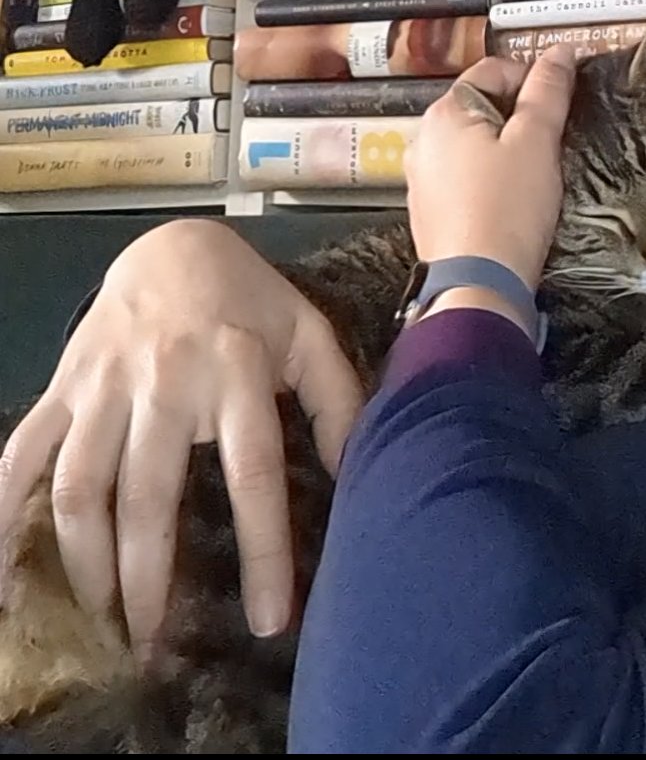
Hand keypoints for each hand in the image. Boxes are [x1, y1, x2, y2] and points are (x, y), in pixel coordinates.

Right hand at [0, 219, 362, 660]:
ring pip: (79, 487)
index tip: (267, 620)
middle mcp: (165, 384)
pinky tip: (8, 576)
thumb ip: (338, 402)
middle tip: (154, 647)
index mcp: (238, 373)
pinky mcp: (63, 388)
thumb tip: (360, 469)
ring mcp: (103, 386)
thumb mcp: (312, 337)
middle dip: (148, 580)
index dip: (262, 551)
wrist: (173, 247)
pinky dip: (3, 517)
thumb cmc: (252, 301)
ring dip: (85, 562)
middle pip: (148, 496)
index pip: (253, 475)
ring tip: (102, 621)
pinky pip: (20, 456)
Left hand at [406, 43, 576, 294]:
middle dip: (518, 121)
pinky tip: (511, 206)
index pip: (495, 70)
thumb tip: (560, 53)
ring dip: (504, 154)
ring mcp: (422, 179)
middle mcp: (423, 140)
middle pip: (481, 109)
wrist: (479, 285)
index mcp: (444, 112)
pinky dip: (489, 185)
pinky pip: (465, 182)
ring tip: (534, 180)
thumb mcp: (537, 141)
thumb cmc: (507, 211)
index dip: (534, 81)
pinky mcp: (430, 214)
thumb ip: (548, 92)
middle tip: (551, 147)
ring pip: (473, 147)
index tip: (561, 106)